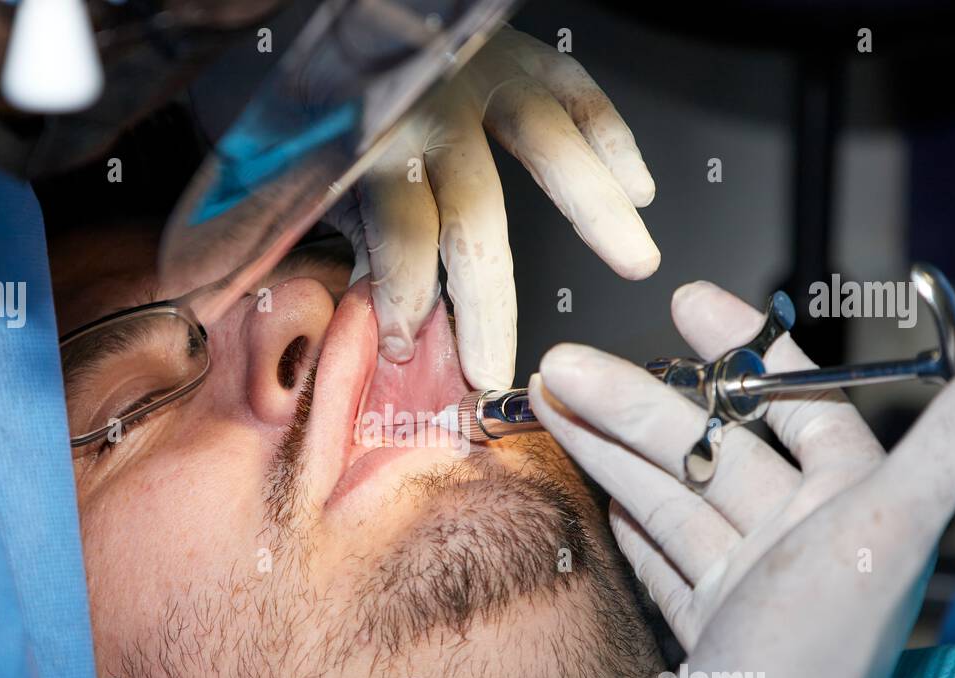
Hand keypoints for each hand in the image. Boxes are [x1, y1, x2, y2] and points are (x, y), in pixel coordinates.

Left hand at [327, 24, 658, 389]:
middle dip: (486, 300)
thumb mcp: (314, 164)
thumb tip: (379, 314)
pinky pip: (574, 90)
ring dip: (593, 206)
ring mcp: (482, 76)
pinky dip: (610, 136)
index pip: (396, 224)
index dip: (401, 289)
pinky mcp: (519, 53)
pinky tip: (639, 188)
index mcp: (372, 136)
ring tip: (636, 261)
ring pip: (544, 142)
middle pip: (472, 210)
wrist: (347, 17)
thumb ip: (350, 233)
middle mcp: (432, 105)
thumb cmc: (326, 96)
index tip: (404, 347)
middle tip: (494, 365)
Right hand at [529, 280, 954, 677]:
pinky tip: (599, 492)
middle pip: (713, 452)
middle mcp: (807, 549)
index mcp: (855, 516)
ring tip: (552, 407)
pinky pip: (664, 560)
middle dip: (638, 403)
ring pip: (674, 499)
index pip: (803, 411)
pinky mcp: (708, 634)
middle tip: (567, 366)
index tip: (689, 305)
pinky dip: (630, 521)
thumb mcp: (891, 528)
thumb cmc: (809, 661)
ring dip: (613, 452)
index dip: (748, 351)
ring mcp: (752, 593)